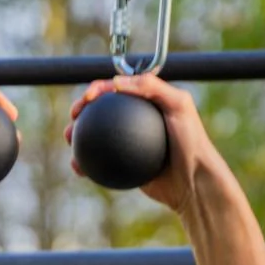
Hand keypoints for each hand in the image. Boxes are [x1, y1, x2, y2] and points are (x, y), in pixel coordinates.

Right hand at [65, 76, 228, 214]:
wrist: (195, 182)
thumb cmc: (193, 142)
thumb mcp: (179, 106)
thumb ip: (152, 87)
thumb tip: (116, 82)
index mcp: (147, 101)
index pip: (116, 89)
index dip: (97, 88)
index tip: (88, 98)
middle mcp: (136, 120)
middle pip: (102, 110)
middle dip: (81, 110)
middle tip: (74, 117)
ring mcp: (129, 143)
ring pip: (97, 136)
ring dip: (77, 136)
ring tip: (69, 140)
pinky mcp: (125, 164)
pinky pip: (101, 162)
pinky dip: (86, 163)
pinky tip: (78, 167)